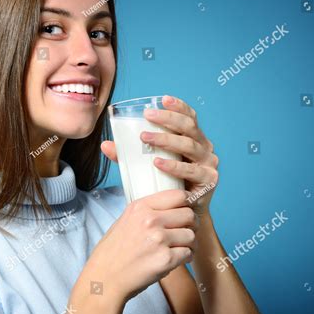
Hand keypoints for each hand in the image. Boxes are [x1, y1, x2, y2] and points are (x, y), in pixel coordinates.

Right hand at [80, 189, 197, 302]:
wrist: (104, 278)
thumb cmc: (113, 252)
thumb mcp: (125, 220)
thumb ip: (148, 211)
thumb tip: (173, 207)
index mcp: (140, 207)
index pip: (178, 195)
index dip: (187, 204)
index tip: (186, 211)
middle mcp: (150, 220)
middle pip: (189, 215)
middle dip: (191, 225)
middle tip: (185, 232)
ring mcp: (159, 239)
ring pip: (192, 235)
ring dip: (189, 243)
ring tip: (179, 248)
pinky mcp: (165, 259)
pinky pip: (188, 253)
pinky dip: (185, 257)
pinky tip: (176, 259)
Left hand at [101, 95, 218, 216]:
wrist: (184, 214)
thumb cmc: (167, 184)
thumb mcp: (149, 166)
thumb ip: (130, 155)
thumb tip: (105, 145)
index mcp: (194, 139)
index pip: (189, 117)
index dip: (178, 106)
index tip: (162, 99)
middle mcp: (204, 148)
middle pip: (189, 127)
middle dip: (168, 119)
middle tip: (148, 116)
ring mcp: (208, 164)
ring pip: (189, 146)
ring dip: (166, 140)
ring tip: (146, 138)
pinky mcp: (208, 181)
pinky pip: (191, 171)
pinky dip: (174, 166)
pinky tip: (158, 162)